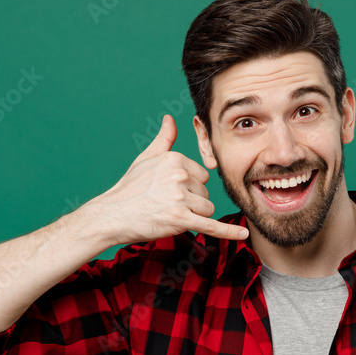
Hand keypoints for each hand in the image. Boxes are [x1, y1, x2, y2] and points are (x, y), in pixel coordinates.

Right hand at [92, 114, 247, 245]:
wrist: (112, 215)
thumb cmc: (130, 188)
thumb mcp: (146, 159)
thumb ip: (164, 139)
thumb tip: (170, 119)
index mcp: (175, 159)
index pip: (202, 176)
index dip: (190, 187)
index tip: (170, 191)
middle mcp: (178, 175)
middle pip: (205, 193)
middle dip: (192, 202)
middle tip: (166, 204)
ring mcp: (179, 198)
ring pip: (207, 209)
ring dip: (193, 216)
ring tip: (168, 214)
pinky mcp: (179, 219)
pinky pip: (210, 225)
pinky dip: (227, 232)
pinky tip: (243, 235)